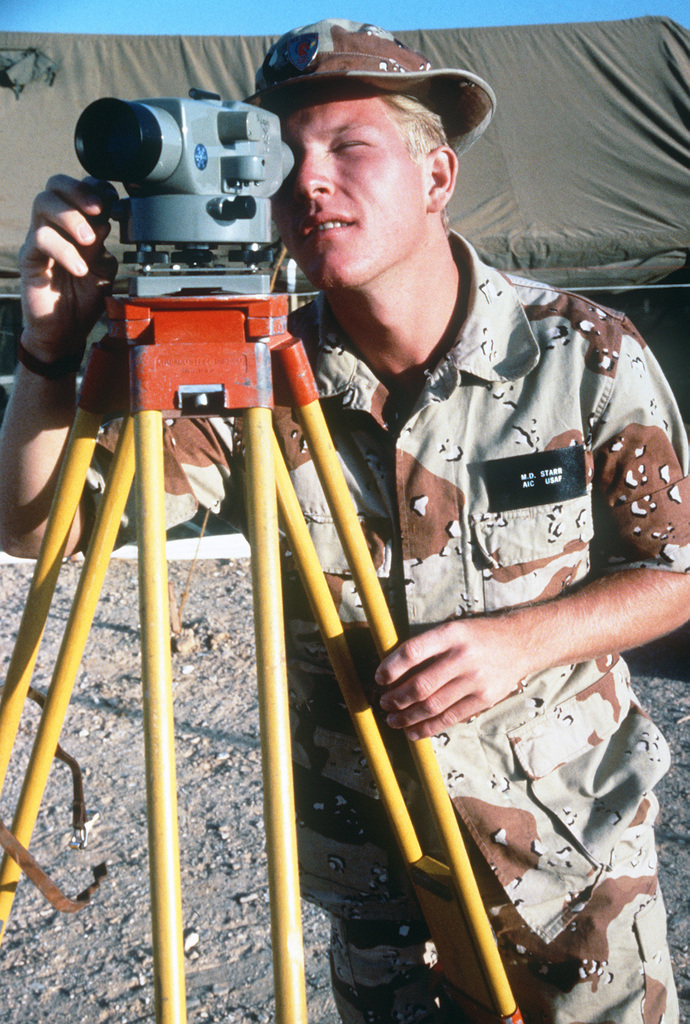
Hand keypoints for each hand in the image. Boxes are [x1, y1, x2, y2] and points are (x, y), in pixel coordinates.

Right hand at [18, 175, 117, 361]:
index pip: (80, 188)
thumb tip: (104, 220)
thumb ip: (103, 243)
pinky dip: (64, 250)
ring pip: (43, 203)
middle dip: (79, 190)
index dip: (96, 187)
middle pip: (55, 184)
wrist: (67, 330)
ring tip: (88, 240)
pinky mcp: (29, 257)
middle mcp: (56, 225)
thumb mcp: (104, 267)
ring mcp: (40, 238)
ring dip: (71, 217)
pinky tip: (80, 269)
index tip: (112, 200)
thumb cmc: (85, 296)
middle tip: (98, 209)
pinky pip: (41, 238)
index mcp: (77, 222)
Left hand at [375, 617, 528, 739]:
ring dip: (408, 716)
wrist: (521, 642)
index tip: (379, 678)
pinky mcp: (485, 698)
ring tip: (393, 720)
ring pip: (433, 705)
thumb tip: (393, 670)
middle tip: (384, 703)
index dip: (391, 667)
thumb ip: (428, 646)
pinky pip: (451, 717)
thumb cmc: (479, 635)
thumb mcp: (454, 629)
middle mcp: (463, 656)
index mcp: (451, 634)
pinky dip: (429, 727)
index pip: (413, 651)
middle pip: (420, 685)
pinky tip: (414, 731)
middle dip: (396, 698)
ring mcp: (476, 679)